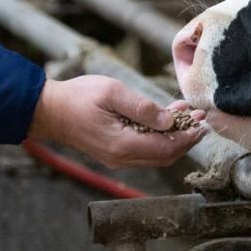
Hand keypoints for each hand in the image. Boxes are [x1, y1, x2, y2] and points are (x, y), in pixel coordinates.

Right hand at [26, 76, 207, 168]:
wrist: (48, 111)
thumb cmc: (77, 98)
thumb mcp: (112, 93)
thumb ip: (142, 107)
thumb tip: (169, 120)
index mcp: (123, 145)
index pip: (166, 148)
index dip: (188, 136)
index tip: (202, 122)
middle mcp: (122, 157)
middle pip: (165, 156)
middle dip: (186, 138)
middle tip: (201, 119)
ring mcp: (117, 158)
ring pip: (155, 155)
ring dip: (174, 138)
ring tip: (188, 117)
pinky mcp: (113, 152)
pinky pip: (143, 150)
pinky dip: (159, 138)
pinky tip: (165, 120)